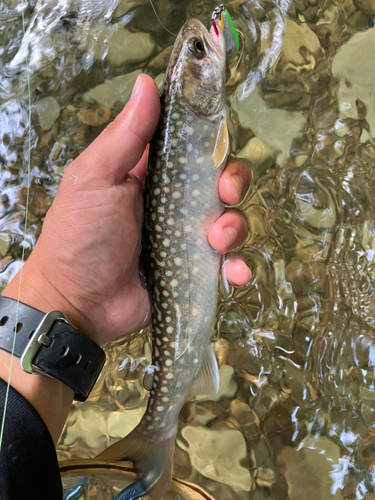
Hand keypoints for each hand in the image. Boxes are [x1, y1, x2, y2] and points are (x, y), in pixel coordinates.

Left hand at [2, 74, 249, 346]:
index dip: (211, 139)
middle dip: (232, 183)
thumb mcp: (95, 178)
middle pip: (220, 181)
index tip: (219, 140)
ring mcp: (186, 237)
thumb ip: (125, 136)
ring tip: (215, 241)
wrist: (78, 302)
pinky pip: (227, 263)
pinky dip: (237, 266)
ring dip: (234, 227)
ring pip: (230, 220)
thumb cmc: (80, 235)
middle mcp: (174, 202)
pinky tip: (234, 272)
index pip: (192, 146)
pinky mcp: (194, 269)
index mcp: (151, 174)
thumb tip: (147, 82)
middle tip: (223, 194)